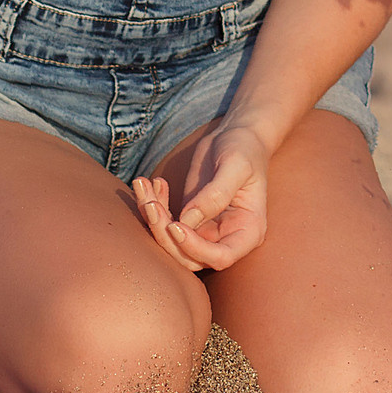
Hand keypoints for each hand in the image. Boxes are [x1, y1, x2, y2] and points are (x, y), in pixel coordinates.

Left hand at [130, 122, 270, 271]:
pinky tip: (154, 182)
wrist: (236, 135)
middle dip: (165, 235)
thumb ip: (215, 195)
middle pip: (190, 256)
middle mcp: (226, 237)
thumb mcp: (236, 166)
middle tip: (150, 204)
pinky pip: (164, 223)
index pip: (221, 257)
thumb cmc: (244, 149)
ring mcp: (205, 230)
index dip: (195, 248)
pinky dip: (153, 206)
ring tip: (143, 186)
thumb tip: (186, 221)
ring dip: (152, 219)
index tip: (175, 225)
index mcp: (248, 231)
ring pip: (172, 242)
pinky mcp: (188, 218)